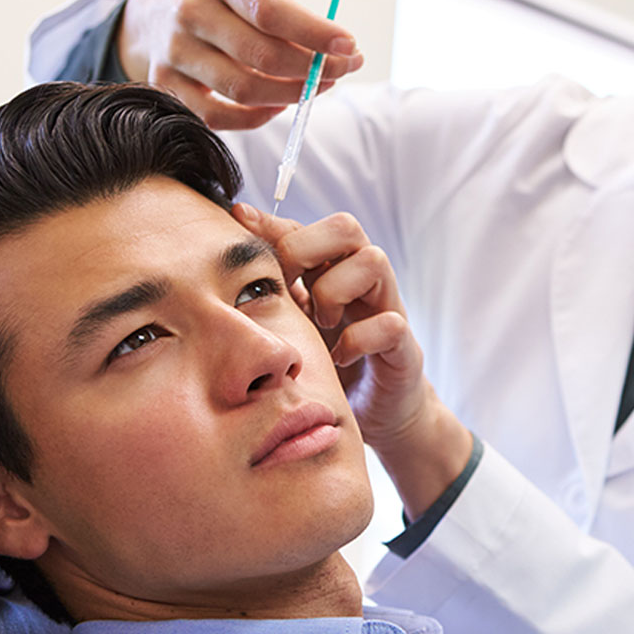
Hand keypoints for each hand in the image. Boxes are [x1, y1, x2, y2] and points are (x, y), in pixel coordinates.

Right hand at [117, 0, 369, 130]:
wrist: (154, 8)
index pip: (270, 10)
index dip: (314, 32)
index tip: (351, 44)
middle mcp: (191, 12)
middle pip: (260, 55)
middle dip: (312, 68)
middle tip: (345, 68)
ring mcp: (176, 52)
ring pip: (242, 90)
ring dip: (291, 95)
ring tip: (319, 84)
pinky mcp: (168, 85)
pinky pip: (218, 117)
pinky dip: (255, 118)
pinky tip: (279, 103)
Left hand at [232, 204, 472, 518]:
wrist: (376, 412)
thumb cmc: (332, 362)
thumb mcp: (296, 324)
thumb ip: (274, 293)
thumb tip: (229, 262)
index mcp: (333, 271)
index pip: (305, 228)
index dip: (271, 224)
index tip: (237, 221)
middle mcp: (364, 280)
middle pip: (346, 227)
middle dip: (307, 250)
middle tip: (291, 288)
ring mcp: (388, 308)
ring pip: (374, 261)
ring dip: (335, 291)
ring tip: (322, 323)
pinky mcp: (404, 345)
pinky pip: (389, 324)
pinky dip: (358, 340)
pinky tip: (339, 359)